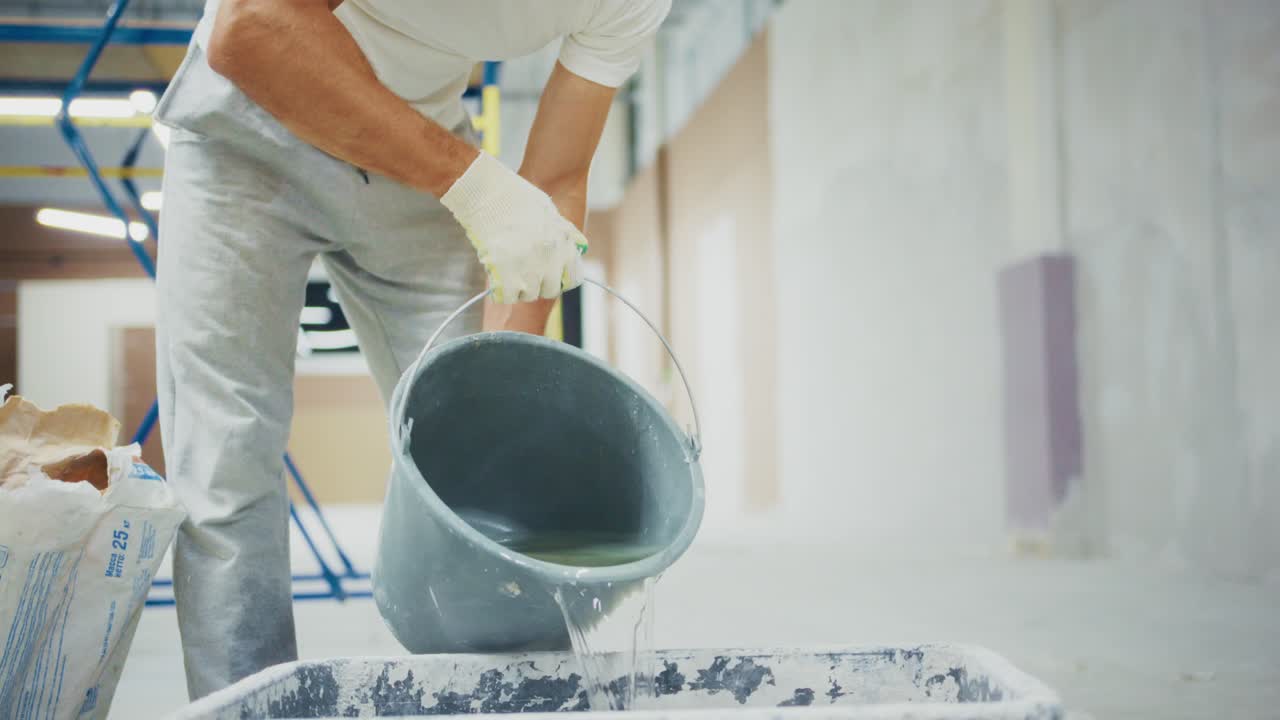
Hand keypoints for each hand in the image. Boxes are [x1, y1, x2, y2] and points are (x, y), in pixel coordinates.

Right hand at [440, 152, 585, 303]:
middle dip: (538, 284)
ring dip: (518, 288)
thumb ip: (567, 233)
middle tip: (523, 271)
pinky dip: (500, 291)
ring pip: (528, 295)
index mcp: (564, 245)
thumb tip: (580, 246)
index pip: (572, 280)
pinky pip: (507, 297)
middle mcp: (550, 260)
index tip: (548, 274)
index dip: (559, 278)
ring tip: (508, 269)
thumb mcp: (551, 213)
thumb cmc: (517, 198)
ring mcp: (528, 268)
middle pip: (549, 290)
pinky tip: (496, 276)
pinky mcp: (505, 273)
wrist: (488, 192)